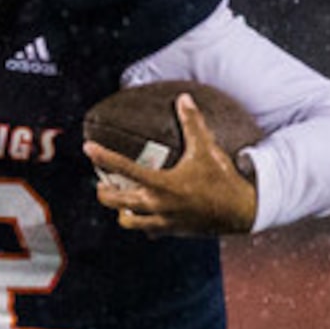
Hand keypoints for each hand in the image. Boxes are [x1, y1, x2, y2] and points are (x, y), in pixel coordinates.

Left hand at [88, 95, 257, 235]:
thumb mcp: (207, 149)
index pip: (123, 168)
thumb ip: (193, 123)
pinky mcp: (172, 230)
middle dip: (104, 191)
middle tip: (102, 183)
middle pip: (115, 201)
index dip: (102, 156)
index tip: (88, 148)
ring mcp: (163, 221)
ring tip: (121, 202)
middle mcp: (157, 205)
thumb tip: (183, 98)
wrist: (241, 212)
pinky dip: (142, 223)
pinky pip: (148, 230)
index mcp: (162, 184)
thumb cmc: (223, 179)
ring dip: (121, 211)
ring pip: (127, 221)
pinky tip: (146, 215)